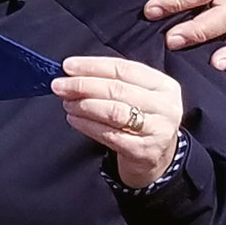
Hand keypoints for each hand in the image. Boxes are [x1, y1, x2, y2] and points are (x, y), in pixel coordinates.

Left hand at [54, 56, 183, 188]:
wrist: (157, 158)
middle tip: (59, 86)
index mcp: (164, 85)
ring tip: (67, 103)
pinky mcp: (144, 151)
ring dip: (83, 105)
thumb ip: (111, 80)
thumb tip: (72, 72)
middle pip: (117, 89)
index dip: (92, 66)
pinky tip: (74, 119)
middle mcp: (166, 106)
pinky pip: (109, 134)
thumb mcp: (138, 95)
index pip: (123, 69)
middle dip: (82, 85)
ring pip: (113, 111)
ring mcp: (157, 130)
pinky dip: (87, 125)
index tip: (67, 66)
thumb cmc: (141, 118)